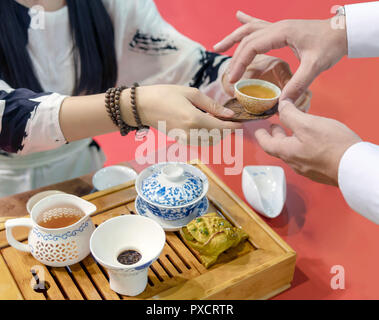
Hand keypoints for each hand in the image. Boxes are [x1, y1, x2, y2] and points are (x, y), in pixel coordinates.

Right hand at [121, 85, 241, 143]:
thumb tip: (229, 114)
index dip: (233, 127)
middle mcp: (191, 133)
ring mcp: (185, 139)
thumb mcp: (191, 93)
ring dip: (217, 135)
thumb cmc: (165, 95)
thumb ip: (212, 105)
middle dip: (226, 131)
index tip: (241, 123)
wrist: (143, 106)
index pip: (221, 128)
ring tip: (218, 121)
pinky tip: (206, 125)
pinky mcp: (180, 141)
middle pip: (217, 138)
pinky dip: (207, 137)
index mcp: (195, 119)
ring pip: (209, 143)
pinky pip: (199, 143)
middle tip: (230, 120)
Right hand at [214, 11, 347, 101]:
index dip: (240, 63)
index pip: (252, 46)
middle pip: (247, 38)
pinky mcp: (282, 29)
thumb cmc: (331, 45)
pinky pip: (260, 23)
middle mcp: (277, 26)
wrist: (344, 31)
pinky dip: (247, 21)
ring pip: (249, 29)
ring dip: (233, 37)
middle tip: (228, 75)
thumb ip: (298, 84)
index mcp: (281, 32)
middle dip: (235, 57)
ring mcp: (279, 26)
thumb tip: (283, 103)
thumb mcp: (315, 66)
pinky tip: (239, 15)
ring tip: (218, 46)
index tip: (234, 79)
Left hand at [255, 100, 360, 185]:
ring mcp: (307, 169)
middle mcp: (294, 163)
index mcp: (287, 152)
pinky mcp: (320, 171)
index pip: (266, 144)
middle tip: (274, 127)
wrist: (355, 168)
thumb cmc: (332, 146)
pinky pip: (305, 157)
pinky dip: (302, 146)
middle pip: (279, 148)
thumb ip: (290, 115)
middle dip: (276, 135)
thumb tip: (281, 107)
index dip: (260, 134)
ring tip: (293, 130)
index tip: (258, 129)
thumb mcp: (308, 124)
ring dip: (290, 140)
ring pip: (293, 152)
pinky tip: (311, 141)